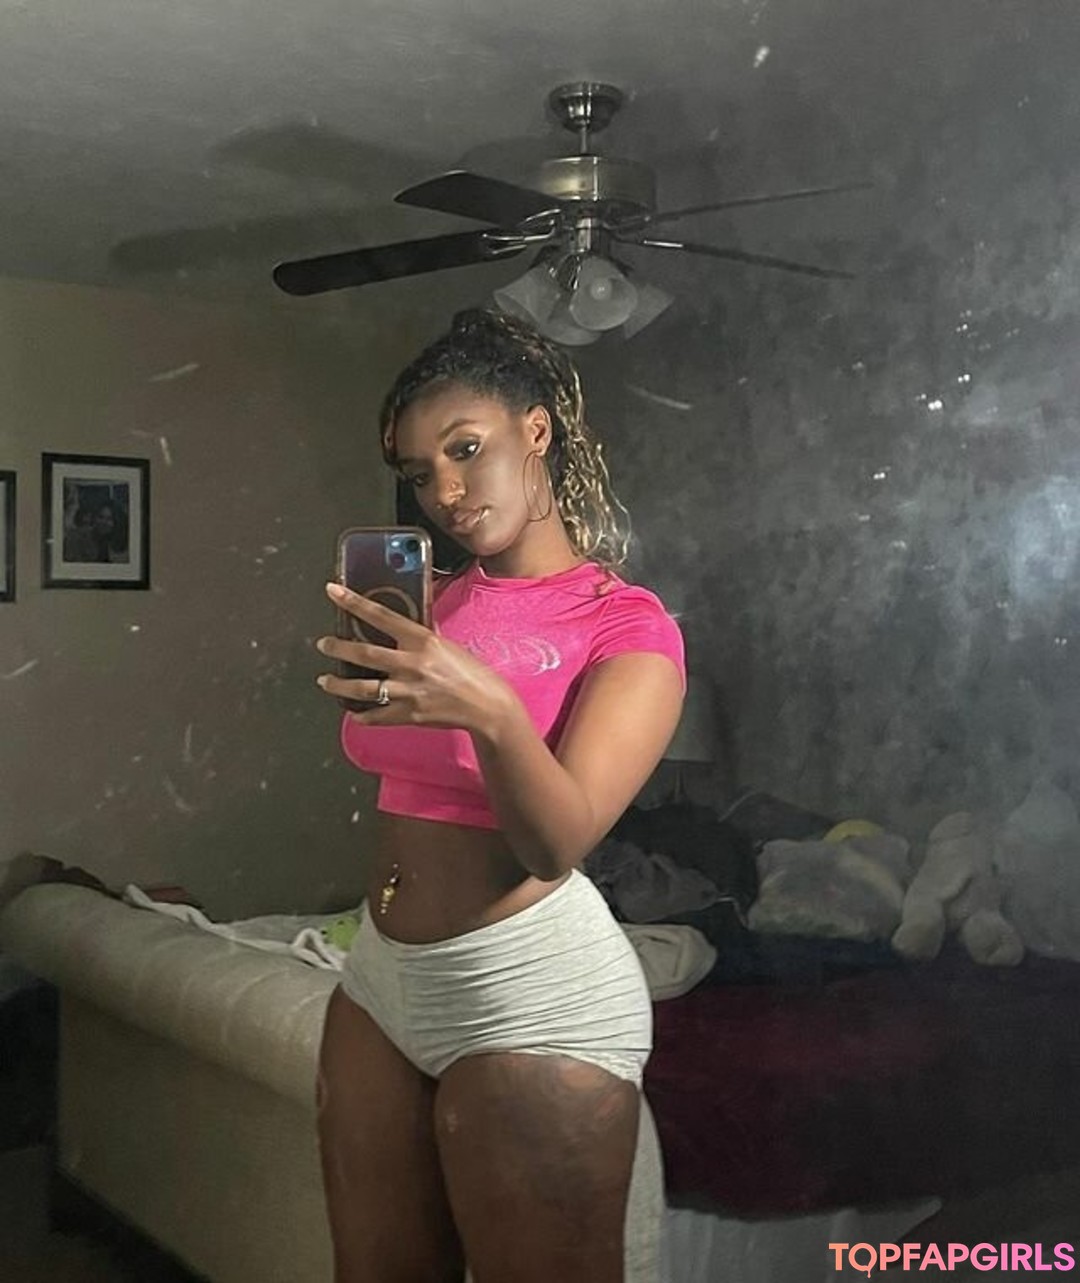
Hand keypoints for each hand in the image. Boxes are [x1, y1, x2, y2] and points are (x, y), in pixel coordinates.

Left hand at [315, 582, 512, 731]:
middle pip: (365, 653)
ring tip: (325, 680)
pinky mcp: (410, 715)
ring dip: (339, 685)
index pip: (382, 616)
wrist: (486, 704)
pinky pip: (377, 716)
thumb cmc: (469, 671)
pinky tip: (354, 712)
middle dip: (339, 647)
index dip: (354, 603)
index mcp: (422, 640)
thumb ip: (419, 638)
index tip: (333, 591)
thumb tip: (398, 628)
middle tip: (324, 644)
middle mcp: (412, 663)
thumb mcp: (444, 645)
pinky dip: (362, 715)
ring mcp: (409, 691)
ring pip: (363, 688)